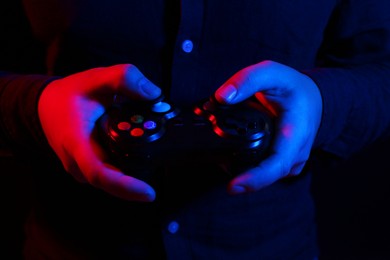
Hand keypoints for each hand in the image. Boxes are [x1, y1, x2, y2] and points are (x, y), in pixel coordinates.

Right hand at [38, 64, 160, 201]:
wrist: (46, 105)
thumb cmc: (69, 94)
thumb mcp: (96, 78)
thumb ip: (124, 78)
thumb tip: (154, 93)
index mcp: (76, 143)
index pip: (99, 174)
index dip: (125, 187)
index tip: (149, 193)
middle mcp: (77, 163)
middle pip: (111, 182)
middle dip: (137, 182)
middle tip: (163, 167)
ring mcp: (81, 169)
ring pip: (111, 180)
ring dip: (132, 176)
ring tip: (155, 159)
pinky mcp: (87, 168)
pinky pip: (109, 174)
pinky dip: (126, 170)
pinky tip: (142, 159)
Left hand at [215, 60, 322, 193]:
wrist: (312, 99)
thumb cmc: (292, 87)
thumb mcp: (271, 73)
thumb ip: (247, 80)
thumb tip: (221, 97)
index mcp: (296, 134)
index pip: (276, 165)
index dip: (255, 179)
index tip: (233, 186)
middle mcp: (295, 154)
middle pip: (266, 176)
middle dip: (241, 177)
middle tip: (215, 163)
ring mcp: (290, 163)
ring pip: (263, 176)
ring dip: (242, 172)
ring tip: (221, 158)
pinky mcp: (283, 165)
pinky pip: (264, 171)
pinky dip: (248, 168)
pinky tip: (232, 159)